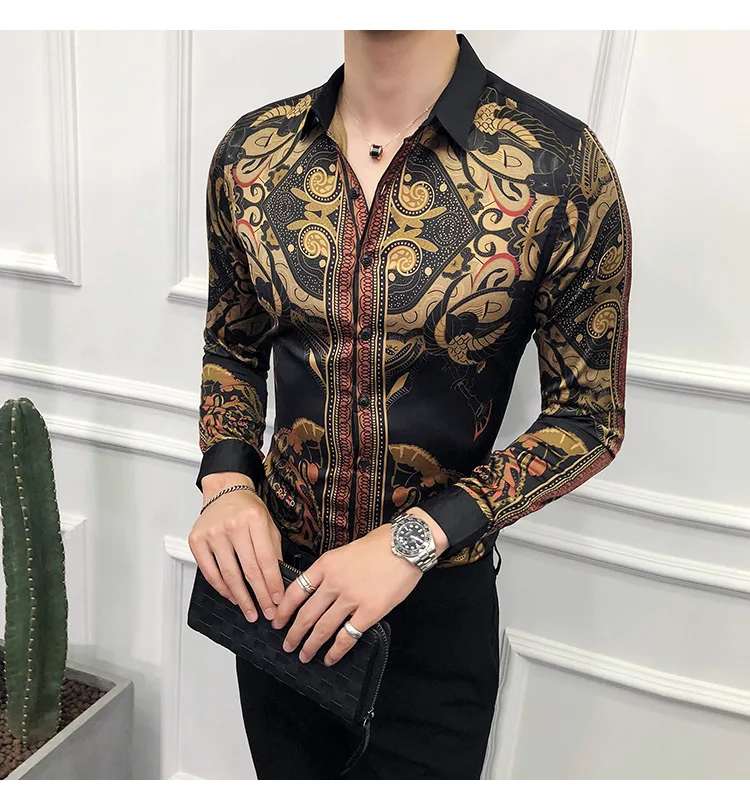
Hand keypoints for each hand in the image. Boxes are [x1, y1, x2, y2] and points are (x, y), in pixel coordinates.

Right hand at [189, 473, 283, 622]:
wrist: (224, 491)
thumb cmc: (248, 509)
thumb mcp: (268, 524)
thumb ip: (273, 550)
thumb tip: (277, 582)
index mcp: (254, 520)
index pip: (266, 559)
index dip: (273, 584)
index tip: (278, 601)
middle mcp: (232, 526)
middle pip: (248, 570)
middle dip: (259, 596)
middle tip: (266, 612)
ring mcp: (212, 534)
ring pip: (228, 575)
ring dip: (241, 598)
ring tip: (250, 611)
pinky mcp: (197, 541)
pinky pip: (209, 572)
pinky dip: (221, 588)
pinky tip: (232, 597)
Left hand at [270, 522, 422, 666]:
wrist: (406, 544)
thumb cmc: (379, 544)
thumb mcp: (345, 551)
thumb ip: (331, 571)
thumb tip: (320, 592)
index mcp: (325, 565)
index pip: (296, 591)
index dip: (284, 609)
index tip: (277, 621)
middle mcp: (334, 583)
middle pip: (306, 614)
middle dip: (294, 633)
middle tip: (287, 645)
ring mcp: (351, 598)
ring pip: (323, 628)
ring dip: (310, 645)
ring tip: (304, 655)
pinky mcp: (370, 612)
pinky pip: (347, 636)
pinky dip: (336, 651)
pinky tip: (330, 658)